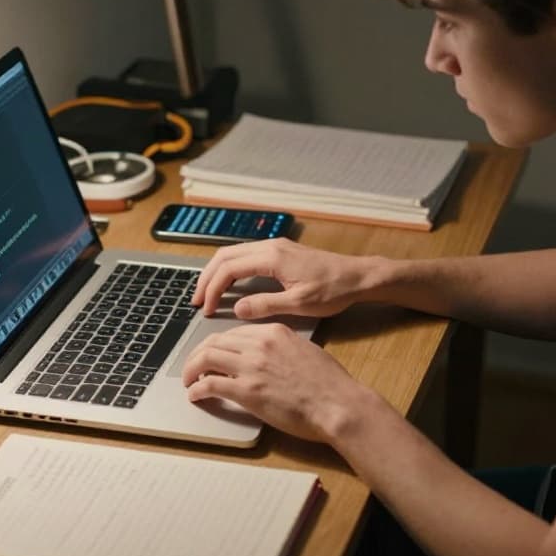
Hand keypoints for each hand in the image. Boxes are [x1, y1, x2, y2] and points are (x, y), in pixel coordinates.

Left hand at [182, 323, 369, 442]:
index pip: (234, 332)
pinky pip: (209, 384)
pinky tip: (195, 395)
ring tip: (188, 380)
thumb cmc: (330, 384)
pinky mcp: (247, 391)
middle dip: (198, 353)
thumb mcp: (305, 351)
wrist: (338, 404)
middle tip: (192, 366)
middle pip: (214, 341)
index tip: (213, 354)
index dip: (218, 344)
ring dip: (191, 369)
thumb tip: (269, 359)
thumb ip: (282, 349)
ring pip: (205, 357)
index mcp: (274, 332)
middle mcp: (259, 344)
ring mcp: (251, 366)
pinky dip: (197, 389)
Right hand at [191, 238, 374, 319]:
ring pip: (234, 253)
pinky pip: (246, 255)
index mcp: (272, 258)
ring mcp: (276, 246)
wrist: (358, 276)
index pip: (229, 269)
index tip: (205, 309)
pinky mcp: (281, 251)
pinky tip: (230, 284)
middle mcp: (270, 247)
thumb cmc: (333, 291)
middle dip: (207, 278)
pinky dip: (231, 269)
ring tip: (208, 294)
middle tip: (197, 301)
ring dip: (218, 272)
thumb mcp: (298, 305)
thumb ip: (265, 305)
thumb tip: (236, 309)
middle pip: (225, 256)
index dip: (212, 289)